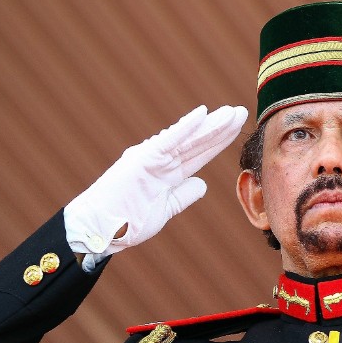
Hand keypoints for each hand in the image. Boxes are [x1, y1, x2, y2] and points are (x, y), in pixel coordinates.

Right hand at [65, 105, 248, 258]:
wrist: (99, 230)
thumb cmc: (127, 220)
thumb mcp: (166, 209)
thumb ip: (184, 194)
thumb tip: (202, 184)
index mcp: (167, 172)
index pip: (199, 153)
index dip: (219, 141)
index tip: (237, 128)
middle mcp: (161, 160)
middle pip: (197, 142)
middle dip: (220, 128)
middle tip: (242, 111)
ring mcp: (151, 158)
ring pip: (188, 139)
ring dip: (210, 125)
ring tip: (231, 112)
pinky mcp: (141, 160)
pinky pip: (168, 141)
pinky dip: (185, 128)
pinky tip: (202, 114)